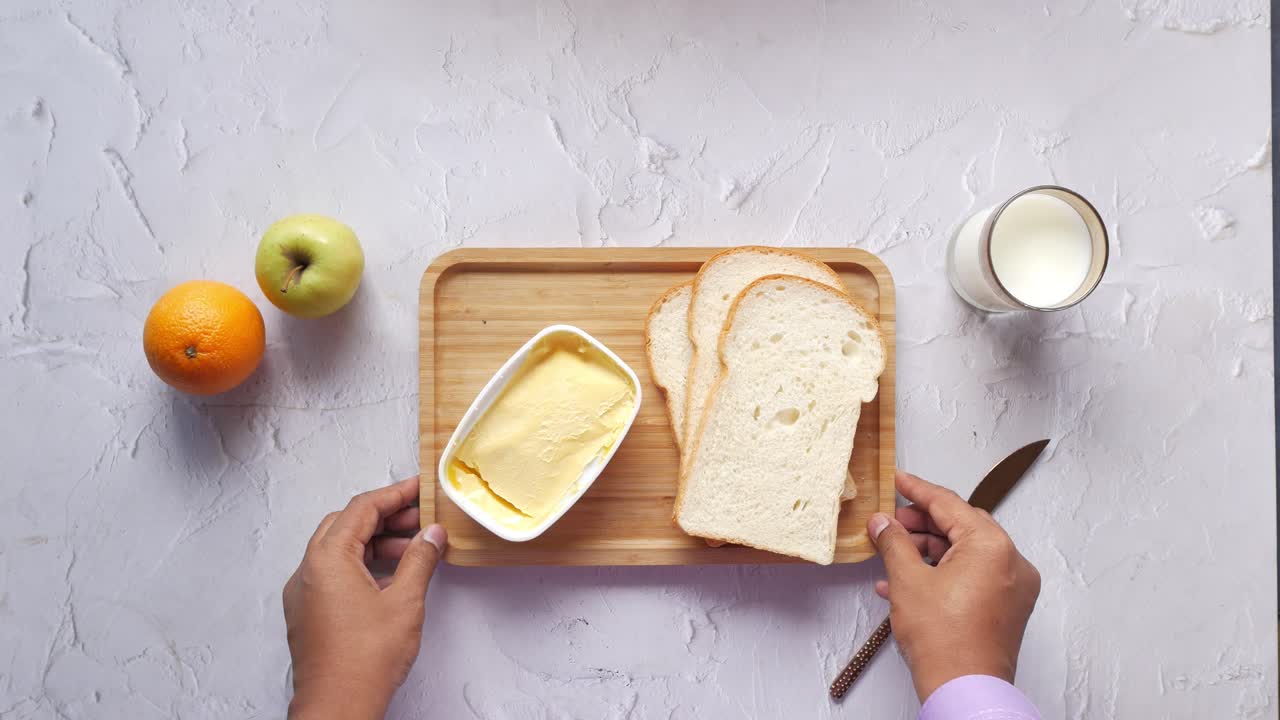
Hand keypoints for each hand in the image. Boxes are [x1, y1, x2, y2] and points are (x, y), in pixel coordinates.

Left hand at [283, 477, 447, 719]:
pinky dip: (361, 565)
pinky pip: (333, 573)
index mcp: (327, 558)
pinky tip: (391, 577)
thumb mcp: (405, 601)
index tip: (419, 488)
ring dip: (375, 543)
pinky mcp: (308, 612)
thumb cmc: (364, 659)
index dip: (395, 494)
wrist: (337, 706)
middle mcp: (307, 570)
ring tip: (413, 550)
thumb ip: (420, 560)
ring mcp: (304, 592)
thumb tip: (432, 535)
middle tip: (420, 518)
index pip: (362, 508)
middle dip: (385, 517)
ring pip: (338, 549)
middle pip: (346, 524)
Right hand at [868, 470, 1039, 702]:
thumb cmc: (945, 641)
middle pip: (961, 527)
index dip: (918, 491)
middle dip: (922, 524)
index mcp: (992, 546)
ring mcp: (1012, 586)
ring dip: (929, 550)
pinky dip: (944, 573)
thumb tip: (883, 524)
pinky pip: (974, 576)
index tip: (900, 481)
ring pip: (966, 553)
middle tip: (891, 522)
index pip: (950, 504)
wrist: (964, 689)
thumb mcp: (907, 580)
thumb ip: (894, 542)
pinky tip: (909, 582)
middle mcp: (1011, 562)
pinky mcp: (1007, 607)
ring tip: (894, 554)